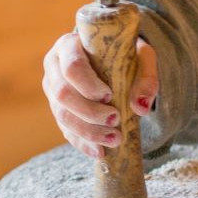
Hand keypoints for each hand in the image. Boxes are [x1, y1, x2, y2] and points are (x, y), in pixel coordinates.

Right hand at [41, 32, 158, 158]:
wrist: (113, 59)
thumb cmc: (125, 53)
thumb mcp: (140, 56)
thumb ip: (145, 77)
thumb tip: (140, 107)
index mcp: (68, 46)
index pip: (71, 67)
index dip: (88, 85)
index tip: (110, 95)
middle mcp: (54, 67)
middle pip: (62, 94)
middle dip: (89, 112)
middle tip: (115, 119)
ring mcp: (52, 90)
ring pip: (62, 116)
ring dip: (88, 131)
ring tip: (114, 139)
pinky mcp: (59, 110)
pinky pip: (66, 130)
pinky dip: (83, 143)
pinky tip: (100, 151)